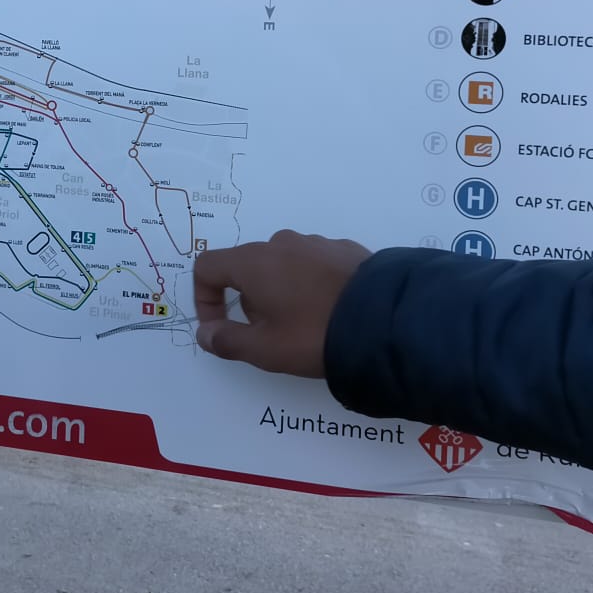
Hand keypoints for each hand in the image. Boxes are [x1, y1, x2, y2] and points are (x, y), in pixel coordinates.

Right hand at [193, 231, 370, 377]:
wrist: (387, 322)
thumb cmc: (314, 335)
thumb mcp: (264, 350)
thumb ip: (227, 340)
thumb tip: (206, 333)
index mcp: (254, 262)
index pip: (208, 267)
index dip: (205, 299)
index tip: (221, 328)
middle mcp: (282, 244)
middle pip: (247, 267)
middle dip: (248, 301)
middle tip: (270, 335)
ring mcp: (317, 243)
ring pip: (282, 265)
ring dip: (280, 292)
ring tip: (304, 325)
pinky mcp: (347, 250)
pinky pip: (314, 265)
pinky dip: (311, 285)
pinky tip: (330, 312)